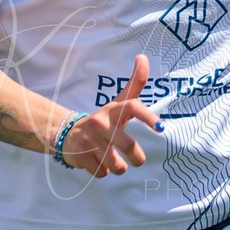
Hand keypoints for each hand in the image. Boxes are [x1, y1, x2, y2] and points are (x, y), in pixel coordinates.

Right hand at [59, 55, 161, 177]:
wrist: (68, 134)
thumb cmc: (103, 120)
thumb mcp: (118, 103)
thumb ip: (134, 84)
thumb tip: (143, 56)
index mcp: (113, 110)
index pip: (132, 107)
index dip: (147, 116)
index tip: (161, 128)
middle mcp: (100, 122)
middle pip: (128, 145)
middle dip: (136, 158)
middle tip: (136, 159)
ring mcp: (89, 139)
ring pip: (116, 164)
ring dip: (118, 167)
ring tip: (113, 160)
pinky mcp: (80, 155)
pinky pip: (102, 173)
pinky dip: (102, 172)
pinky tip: (97, 162)